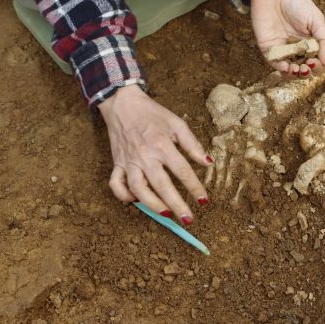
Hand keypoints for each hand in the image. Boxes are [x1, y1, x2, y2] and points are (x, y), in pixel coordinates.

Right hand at [98, 84, 211, 223]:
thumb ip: (193, 144)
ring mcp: (129, 161)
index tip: (204, 200)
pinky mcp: (116, 163)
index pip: (182, 170)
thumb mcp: (177, 124)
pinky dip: (123, 196)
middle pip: (162, 185)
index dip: (194, 187)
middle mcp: (145, 156)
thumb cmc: (153, 114)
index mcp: (162, 144)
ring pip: (138, 189)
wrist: (123, 104)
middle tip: (188, 219)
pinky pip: (116, 185)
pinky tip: (135, 201)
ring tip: (166, 214)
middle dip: (176, 204)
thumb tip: (208, 162)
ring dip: (152, 204)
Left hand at [247, 0, 324, 76]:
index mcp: (309, 41)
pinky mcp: (267, 47)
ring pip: (288, 68)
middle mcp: (295, 47)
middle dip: (306, 71)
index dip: (317, 65)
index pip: (315, 60)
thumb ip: (323, 40)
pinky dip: (280, 67)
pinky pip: (273, 62)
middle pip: (302, 67)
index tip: (316, 61)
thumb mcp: (316, 19)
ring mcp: (281, 48)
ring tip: (298, 69)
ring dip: (294, 74)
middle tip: (307, 67)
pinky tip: (286, 66)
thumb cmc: (297, 2)